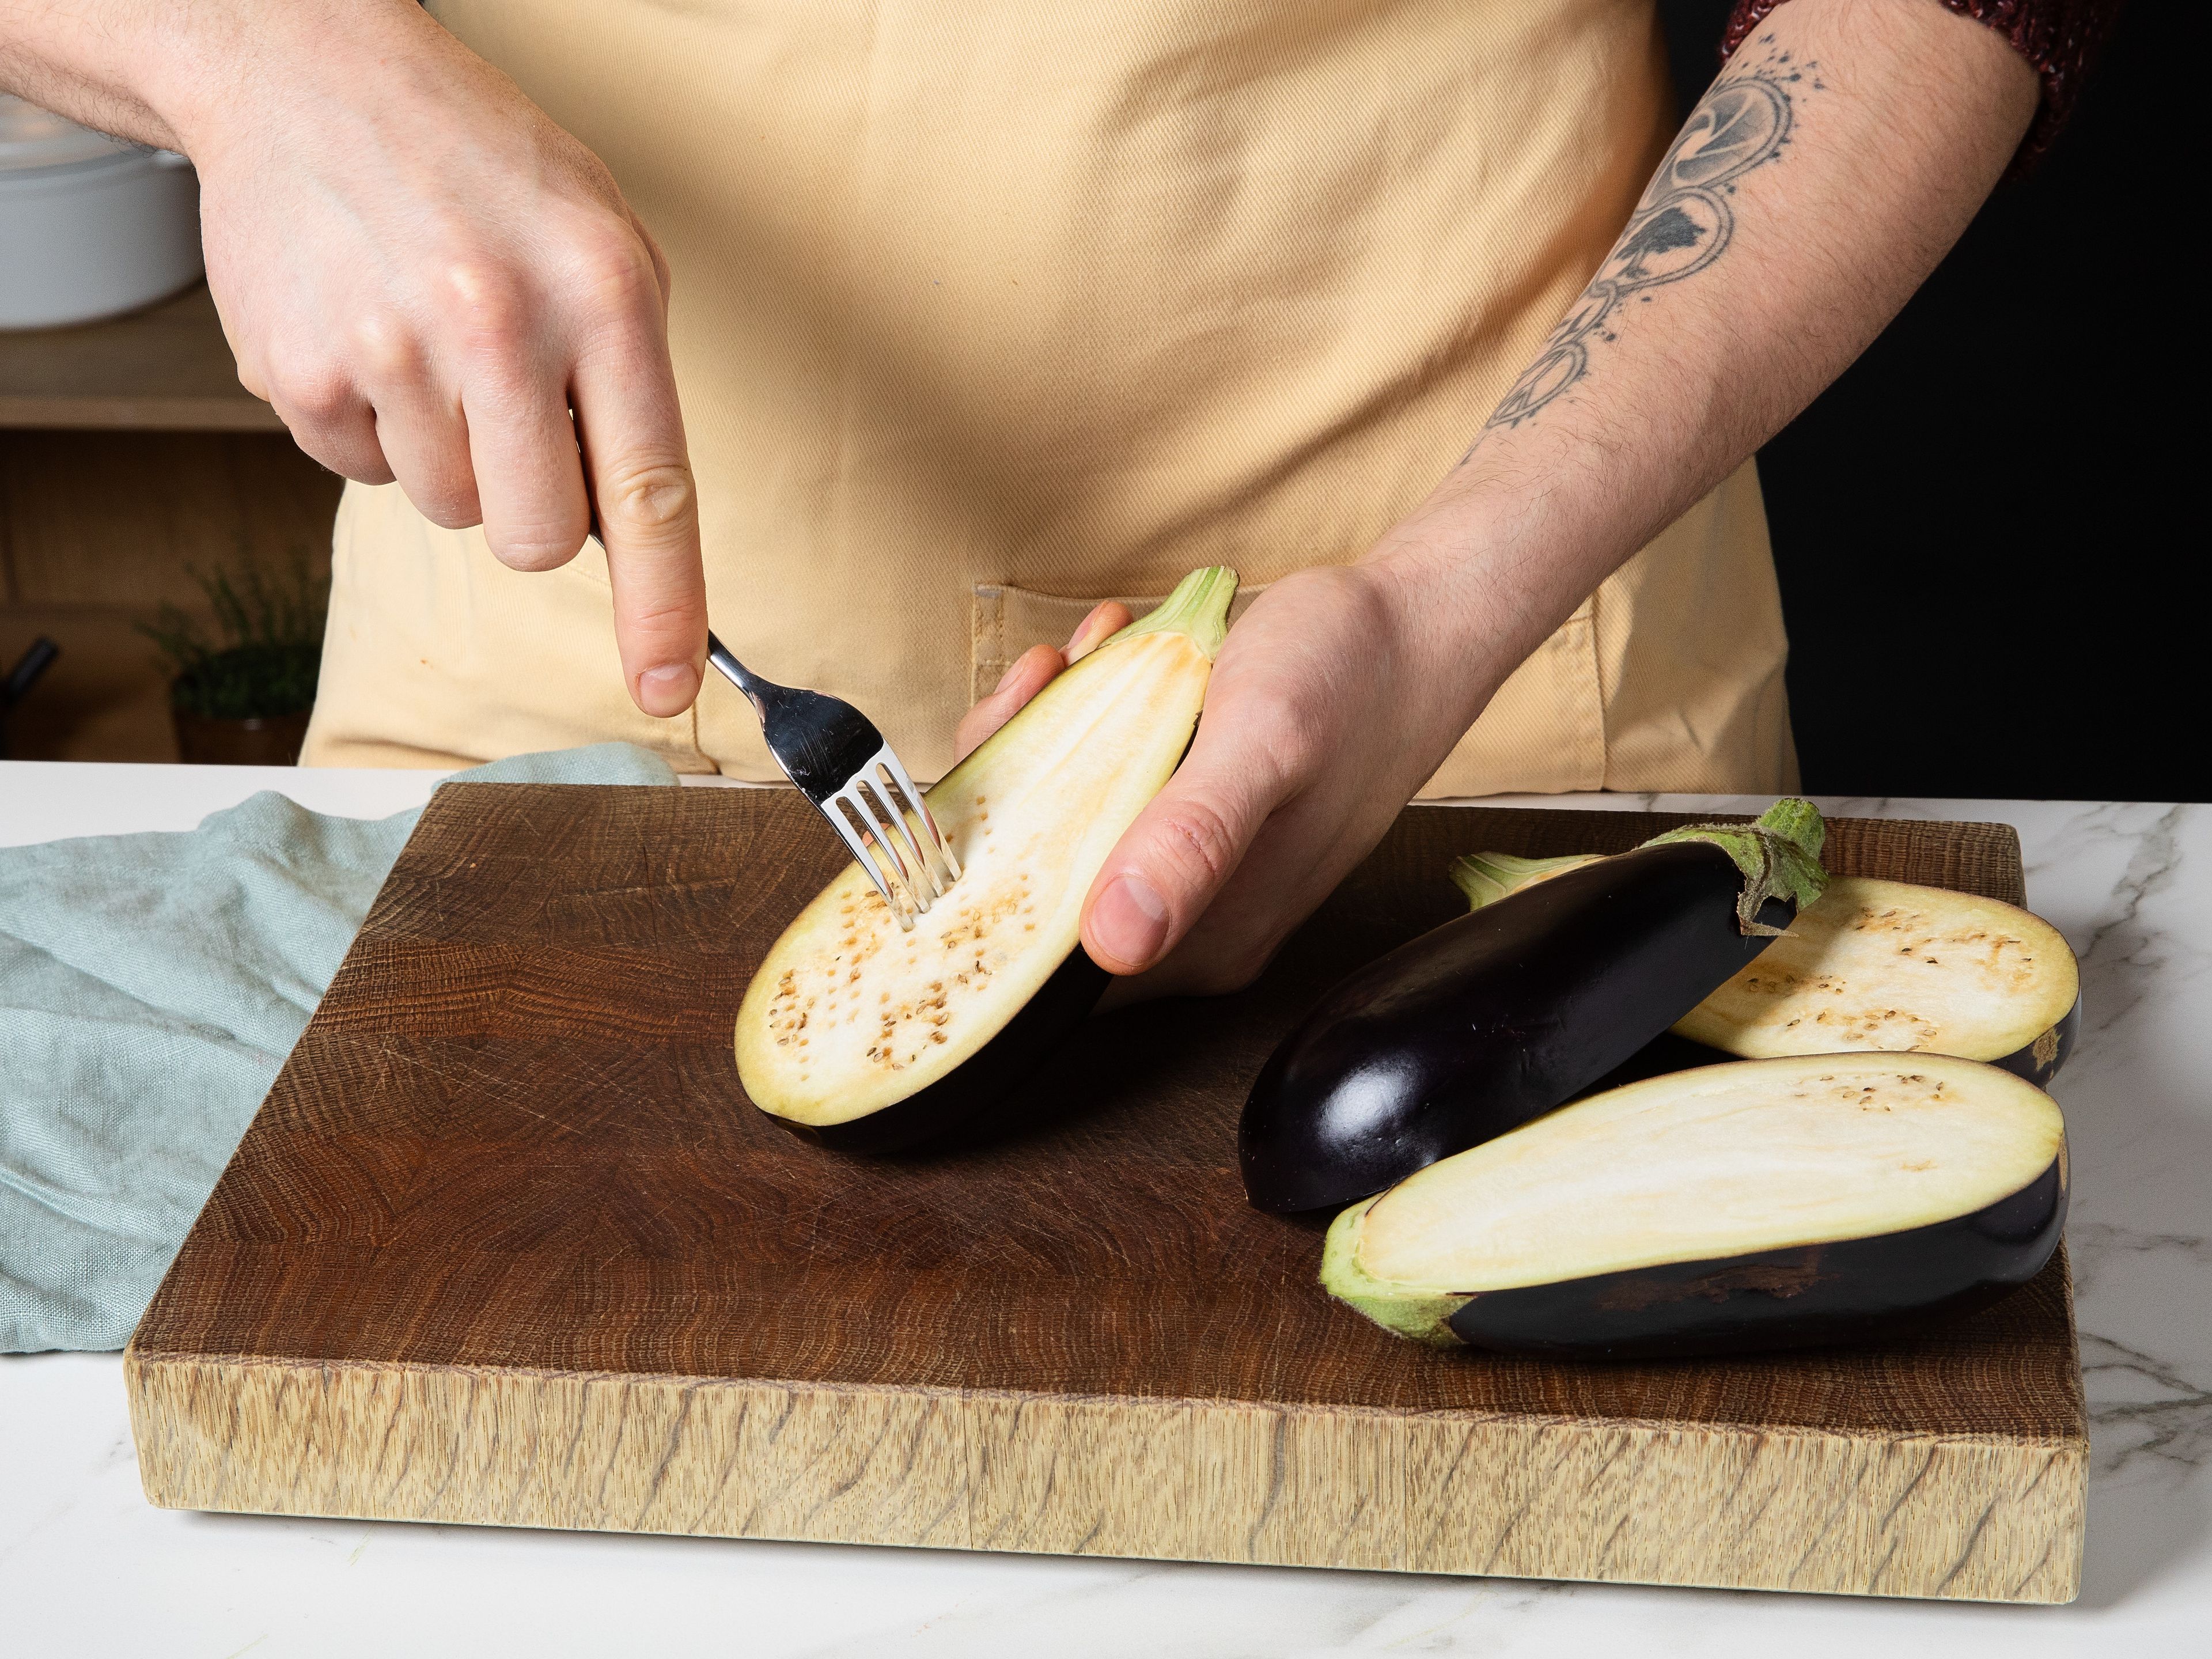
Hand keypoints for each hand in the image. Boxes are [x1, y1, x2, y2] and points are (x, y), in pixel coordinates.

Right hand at [180, 1, 704, 713]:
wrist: (306, 71)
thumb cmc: (478, 166)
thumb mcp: (602, 242)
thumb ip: (629, 384)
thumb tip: (625, 532)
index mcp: (603, 295)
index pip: (651, 494)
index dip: (663, 609)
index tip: (666, 687)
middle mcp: (499, 327)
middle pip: (534, 539)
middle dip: (532, 511)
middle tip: (510, 418)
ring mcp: (389, 352)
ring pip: (449, 510)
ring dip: (449, 452)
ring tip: (432, 340)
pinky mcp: (298, 375)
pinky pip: (361, 471)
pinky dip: (372, 424)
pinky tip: (370, 332)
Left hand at [954, 563, 1497, 1000]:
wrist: (1418, 628)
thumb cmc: (1351, 677)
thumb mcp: (1262, 739)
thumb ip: (1191, 837)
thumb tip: (1115, 939)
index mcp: (1202, 941)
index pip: (1042, 955)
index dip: (991, 874)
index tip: (999, 762)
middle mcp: (1190, 928)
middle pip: (1038, 892)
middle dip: (1015, 784)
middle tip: (1039, 683)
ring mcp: (1193, 879)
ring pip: (1066, 832)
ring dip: (1052, 738)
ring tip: (1081, 655)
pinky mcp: (1195, 828)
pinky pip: (1108, 795)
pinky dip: (1092, 723)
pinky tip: (1111, 657)